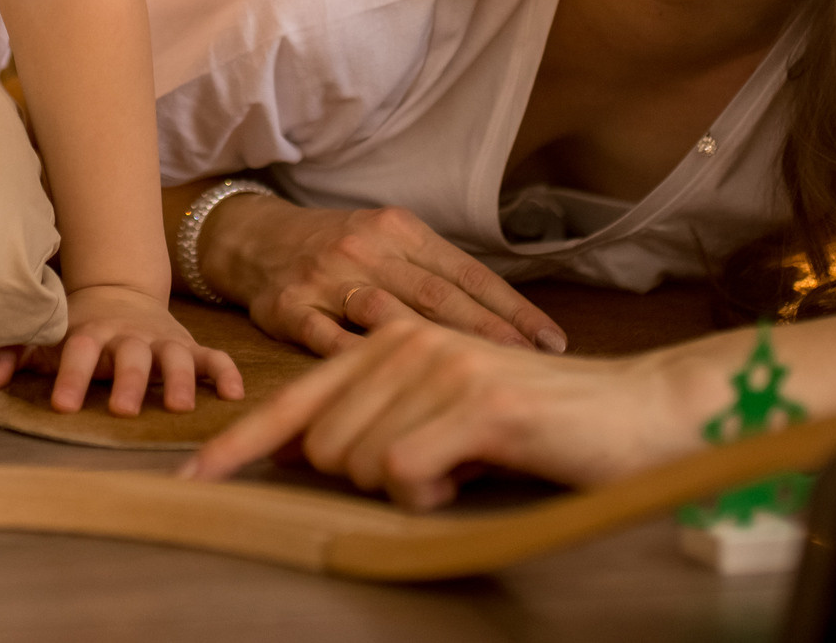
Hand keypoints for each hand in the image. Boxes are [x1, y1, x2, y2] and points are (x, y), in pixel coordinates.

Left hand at [0, 283, 247, 414]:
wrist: (118, 292)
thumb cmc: (75, 328)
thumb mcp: (44, 338)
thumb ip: (12, 355)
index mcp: (91, 334)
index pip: (79, 352)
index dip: (72, 376)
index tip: (63, 405)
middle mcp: (129, 336)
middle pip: (131, 358)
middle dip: (129, 383)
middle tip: (124, 412)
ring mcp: (162, 340)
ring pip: (176, 357)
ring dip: (180, 380)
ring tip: (181, 407)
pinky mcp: (189, 346)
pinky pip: (213, 358)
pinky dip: (225, 372)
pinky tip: (234, 395)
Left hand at [178, 313, 701, 506]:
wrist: (641, 412)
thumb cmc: (543, 425)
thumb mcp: (449, 414)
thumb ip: (382, 419)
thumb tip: (312, 456)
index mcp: (393, 342)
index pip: (296, 403)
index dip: (240, 447)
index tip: (194, 481)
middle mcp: (405, 342)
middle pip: (321, 446)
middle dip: (366, 481)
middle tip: (438, 469)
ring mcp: (438, 367)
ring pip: (356, 463)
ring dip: (408, 487)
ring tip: (465, 465)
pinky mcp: (474, 403)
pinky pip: (402, 474)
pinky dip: (431, 493)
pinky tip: (475, 472)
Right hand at [202, 196, 564, 358]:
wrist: (253, 237)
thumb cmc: (336, 248)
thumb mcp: (388, 242)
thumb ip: (434, 275)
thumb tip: (505, 323)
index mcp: (400, 230)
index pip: (468, 272)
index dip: (513, 308)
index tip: (553, 341)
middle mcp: (367, 248)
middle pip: (437, 296)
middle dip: (490, 335)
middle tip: (532, 368)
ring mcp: (326, 276)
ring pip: (389, 316)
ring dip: (435, 354)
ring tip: (476, 388)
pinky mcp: (288, 305)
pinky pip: (326, 339)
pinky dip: (360, 363)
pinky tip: (393, 390)